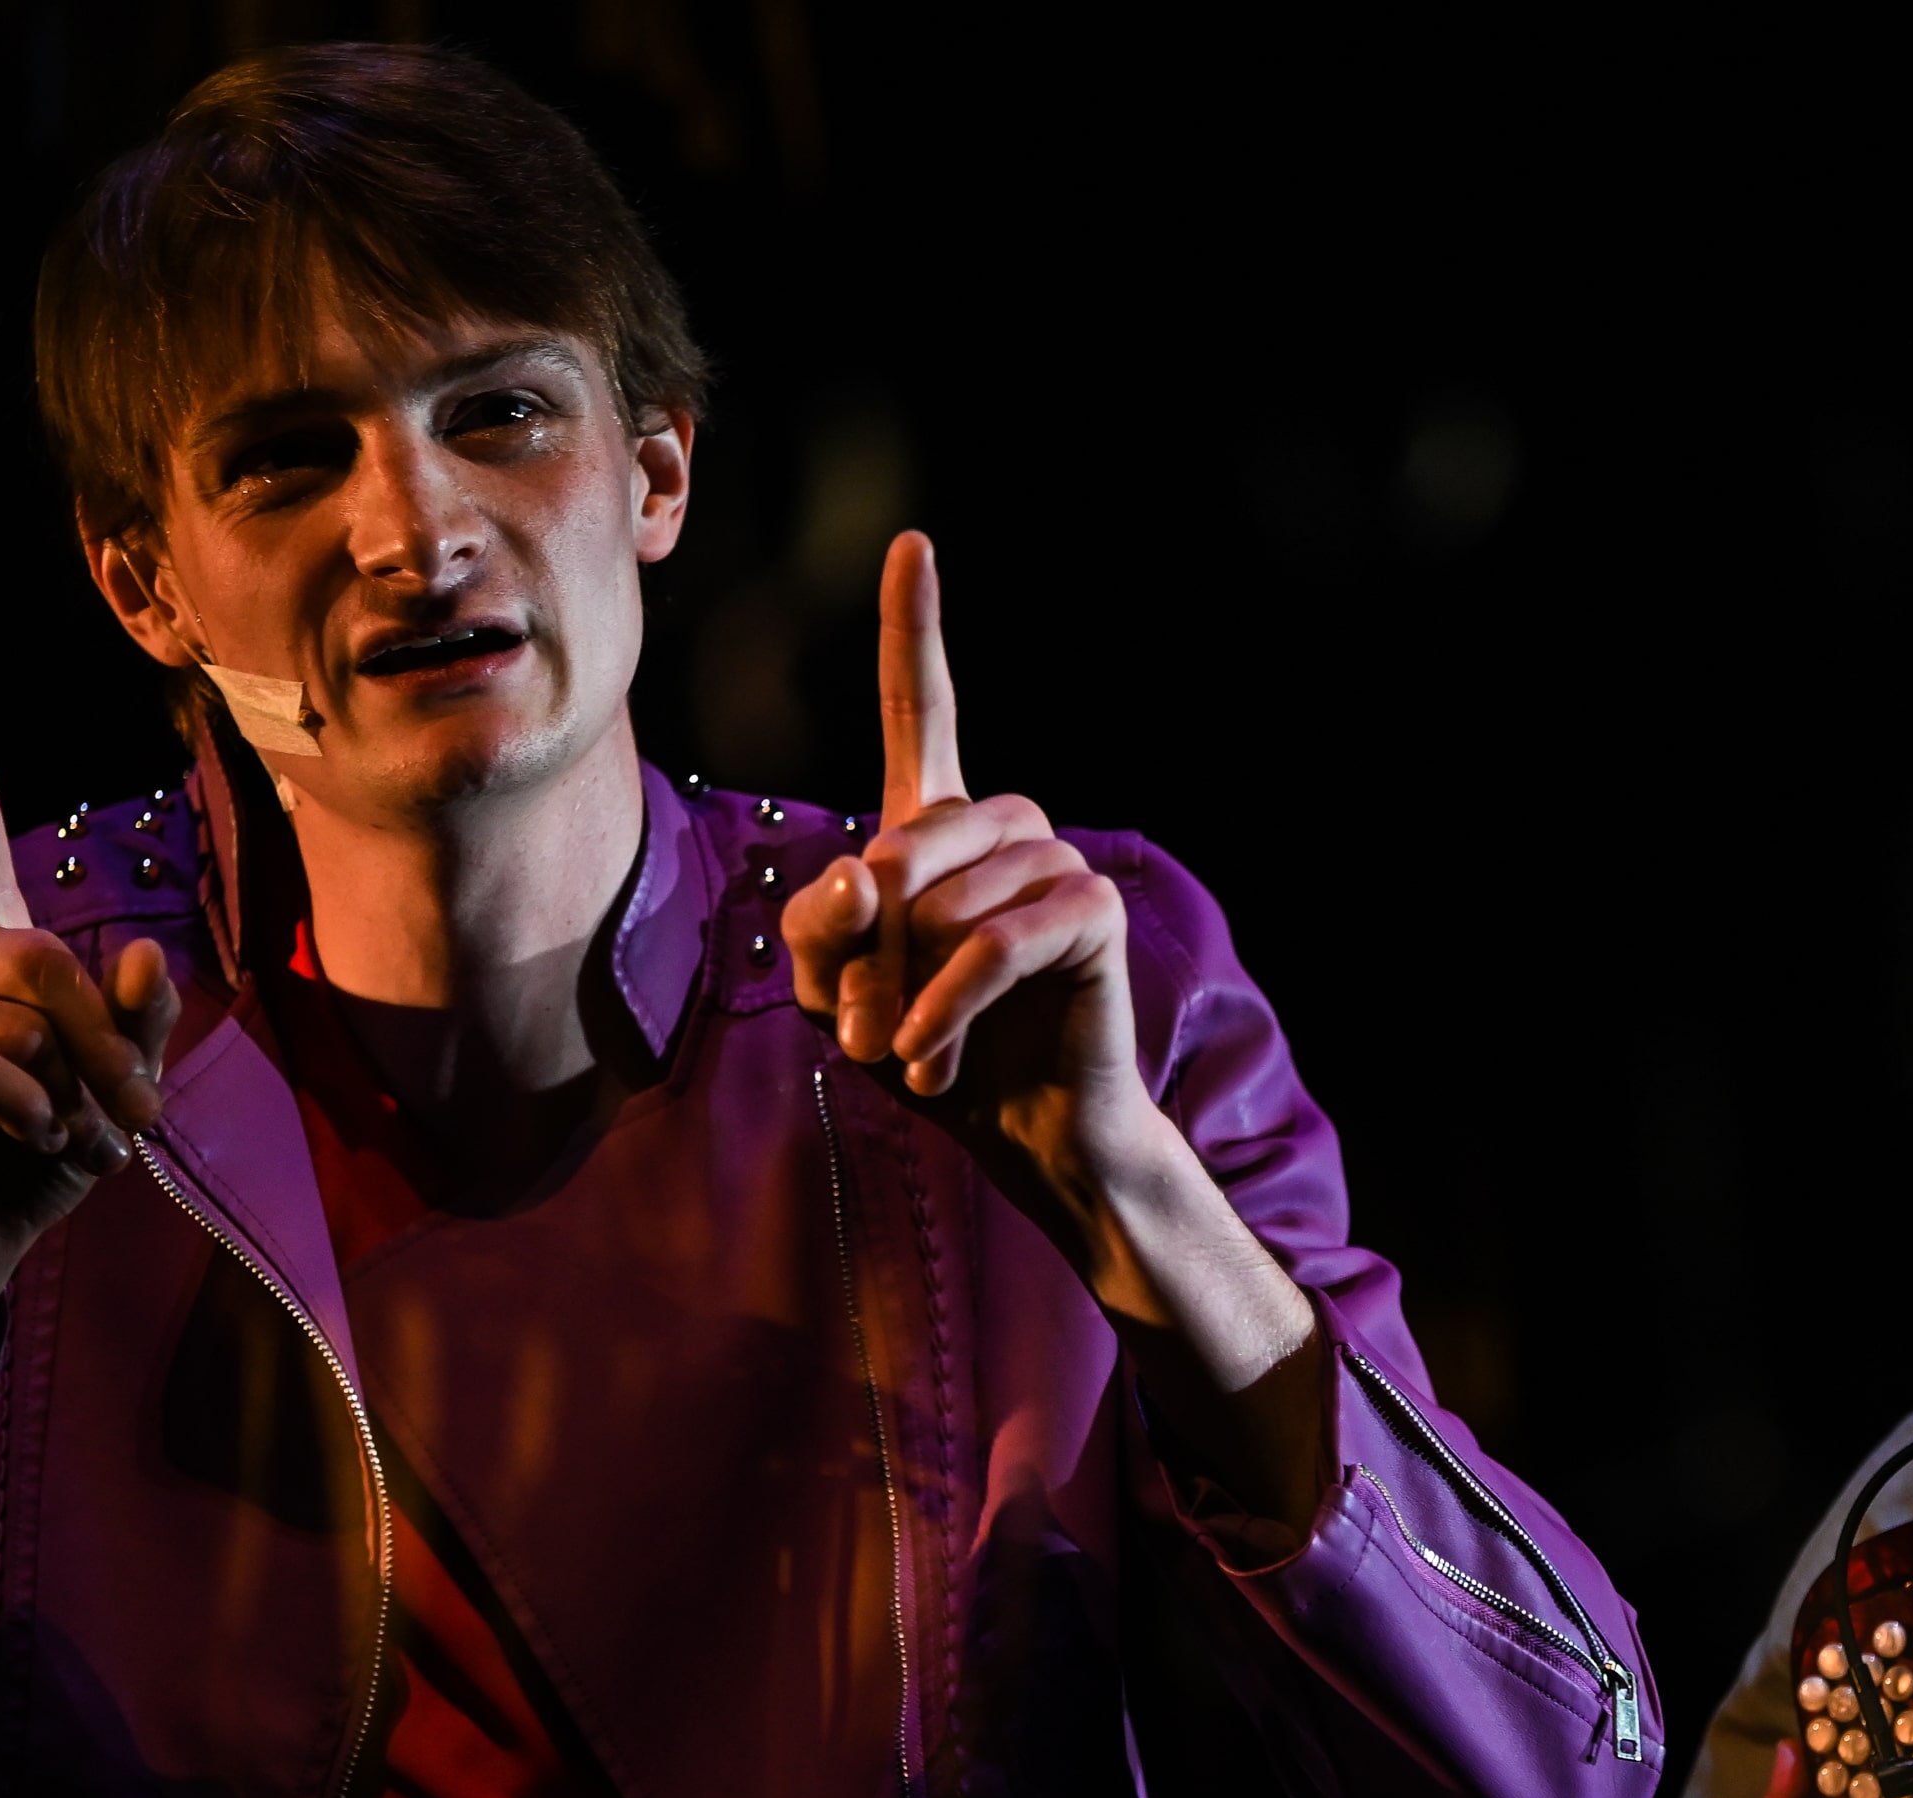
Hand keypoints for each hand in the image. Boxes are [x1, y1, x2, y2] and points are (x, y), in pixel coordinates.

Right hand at [0, 662, 181, 1387]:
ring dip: (70, 1096)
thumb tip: (145, 955)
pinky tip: (21, 1142)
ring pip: (17, 1021)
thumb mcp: (116, 1089)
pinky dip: (25, 1112)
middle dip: (109, 1045)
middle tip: (136, 1120)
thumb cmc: (38, 1164)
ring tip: (66, 1143)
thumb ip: (140, 1023)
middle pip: (41, 957)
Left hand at [780, 532, 1147, 1193]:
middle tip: (866, 1029)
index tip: (911, 545)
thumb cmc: (935, 1057)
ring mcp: (1056, 865)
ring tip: (912, 1050)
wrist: (1032, 1137)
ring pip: (949, 896)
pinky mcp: (1093, 914)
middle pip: (906, 840)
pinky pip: (997, 940)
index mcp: (940, 832)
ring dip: (911, 987)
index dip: (913, 630)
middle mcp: (1005, 831)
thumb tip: (867, 871)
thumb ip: (819, 930)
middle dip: (868, 945)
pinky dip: (952, 1005)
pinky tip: (935, 1062)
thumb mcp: (838, 997)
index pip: (921, 712)